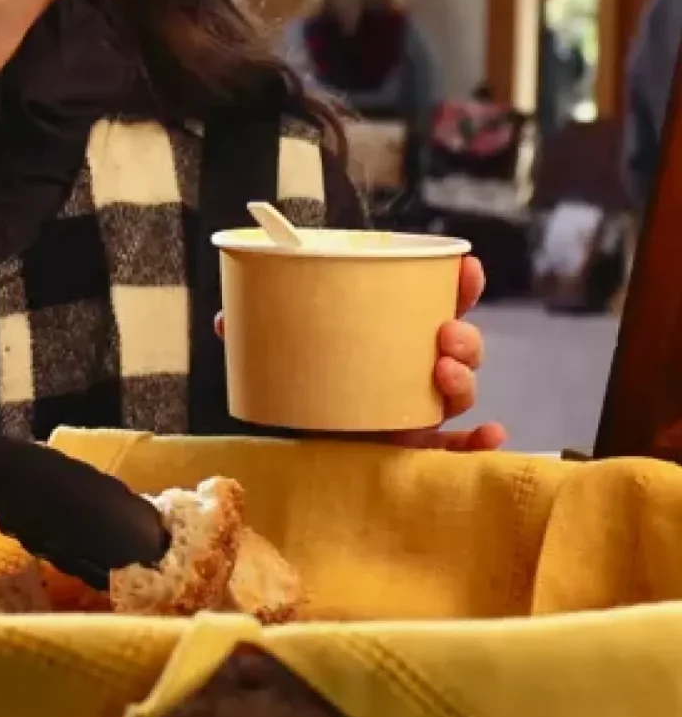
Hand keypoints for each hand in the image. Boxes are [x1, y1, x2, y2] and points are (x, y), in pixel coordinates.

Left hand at [216, 254, 503, 451]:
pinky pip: (455, 449)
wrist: (299, 442)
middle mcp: (413, 371)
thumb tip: (225, 319)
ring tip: (443, 371)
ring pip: (459, 392)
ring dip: (465, 378)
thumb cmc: (303, 387)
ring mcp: (418, 409)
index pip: (436, 305)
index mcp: (391, 338)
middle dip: (464, 337)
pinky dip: (477, 445)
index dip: (459, 286)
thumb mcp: (285, 355)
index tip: (467, 267)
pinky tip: (491, 435)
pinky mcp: (414, 449)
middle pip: (459, 349)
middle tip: (444, 334)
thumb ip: (258, 335)